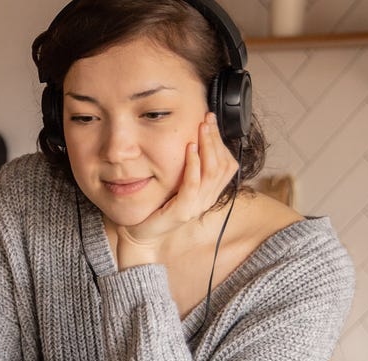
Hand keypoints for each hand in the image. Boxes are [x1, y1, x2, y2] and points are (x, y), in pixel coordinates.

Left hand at [114, 113, 238, 266]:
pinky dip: (193, 164)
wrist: (141, 235)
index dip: (221, 142)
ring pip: (212, 172)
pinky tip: (189, 149)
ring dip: (207, 147)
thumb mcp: (176, 184)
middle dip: (215, 139)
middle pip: (222, 165)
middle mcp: (207, 200)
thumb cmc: (156, 208)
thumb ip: (187, 169)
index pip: (227, 165)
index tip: (211, 122)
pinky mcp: (182, 211)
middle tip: (207, 120)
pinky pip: (193, 185)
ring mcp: (196, 206)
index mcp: (209, 193)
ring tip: (200, 129)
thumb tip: (191, 140)